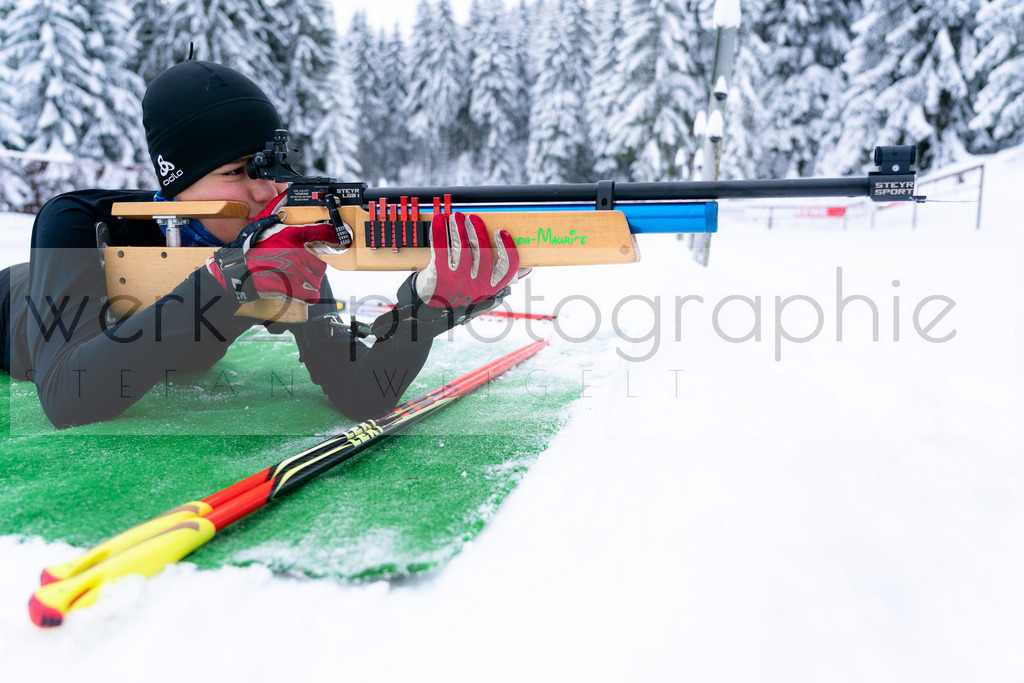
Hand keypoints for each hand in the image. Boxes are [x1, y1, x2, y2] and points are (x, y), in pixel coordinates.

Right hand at [208, 192, 337, 303]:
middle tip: (300, 264)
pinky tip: (299, 289)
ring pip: (316, 278)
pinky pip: (311, 294)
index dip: (334, 234)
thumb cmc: (252, 247)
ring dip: (309, 279)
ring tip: (295, 276)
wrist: (241, 270)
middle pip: (320, 261)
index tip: (342, 237)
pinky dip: (308, 294)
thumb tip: (285, 192)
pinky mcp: (293, 289)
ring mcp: (296, 273)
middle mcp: (297, 254)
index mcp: (292, 236)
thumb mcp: (263, 222)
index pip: (322, 231)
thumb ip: (276, 207)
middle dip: (313, 264)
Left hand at [415, 212, 519, 307]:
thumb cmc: (464, 291)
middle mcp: (476, 283)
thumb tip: (527, 263)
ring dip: (459, 228)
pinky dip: (439, 232)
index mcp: (491, 285)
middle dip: (478, 231)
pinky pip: (440, 248)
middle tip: (473, 218)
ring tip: (457, 216)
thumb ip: (502, 275)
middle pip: (482, 252)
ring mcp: (457, 278)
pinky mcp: (439, 273)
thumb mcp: (484, 288)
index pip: (507, 267)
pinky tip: (439, 220)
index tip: (502, 232)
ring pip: (462, 247)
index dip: (507, 248)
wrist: (437, 306)